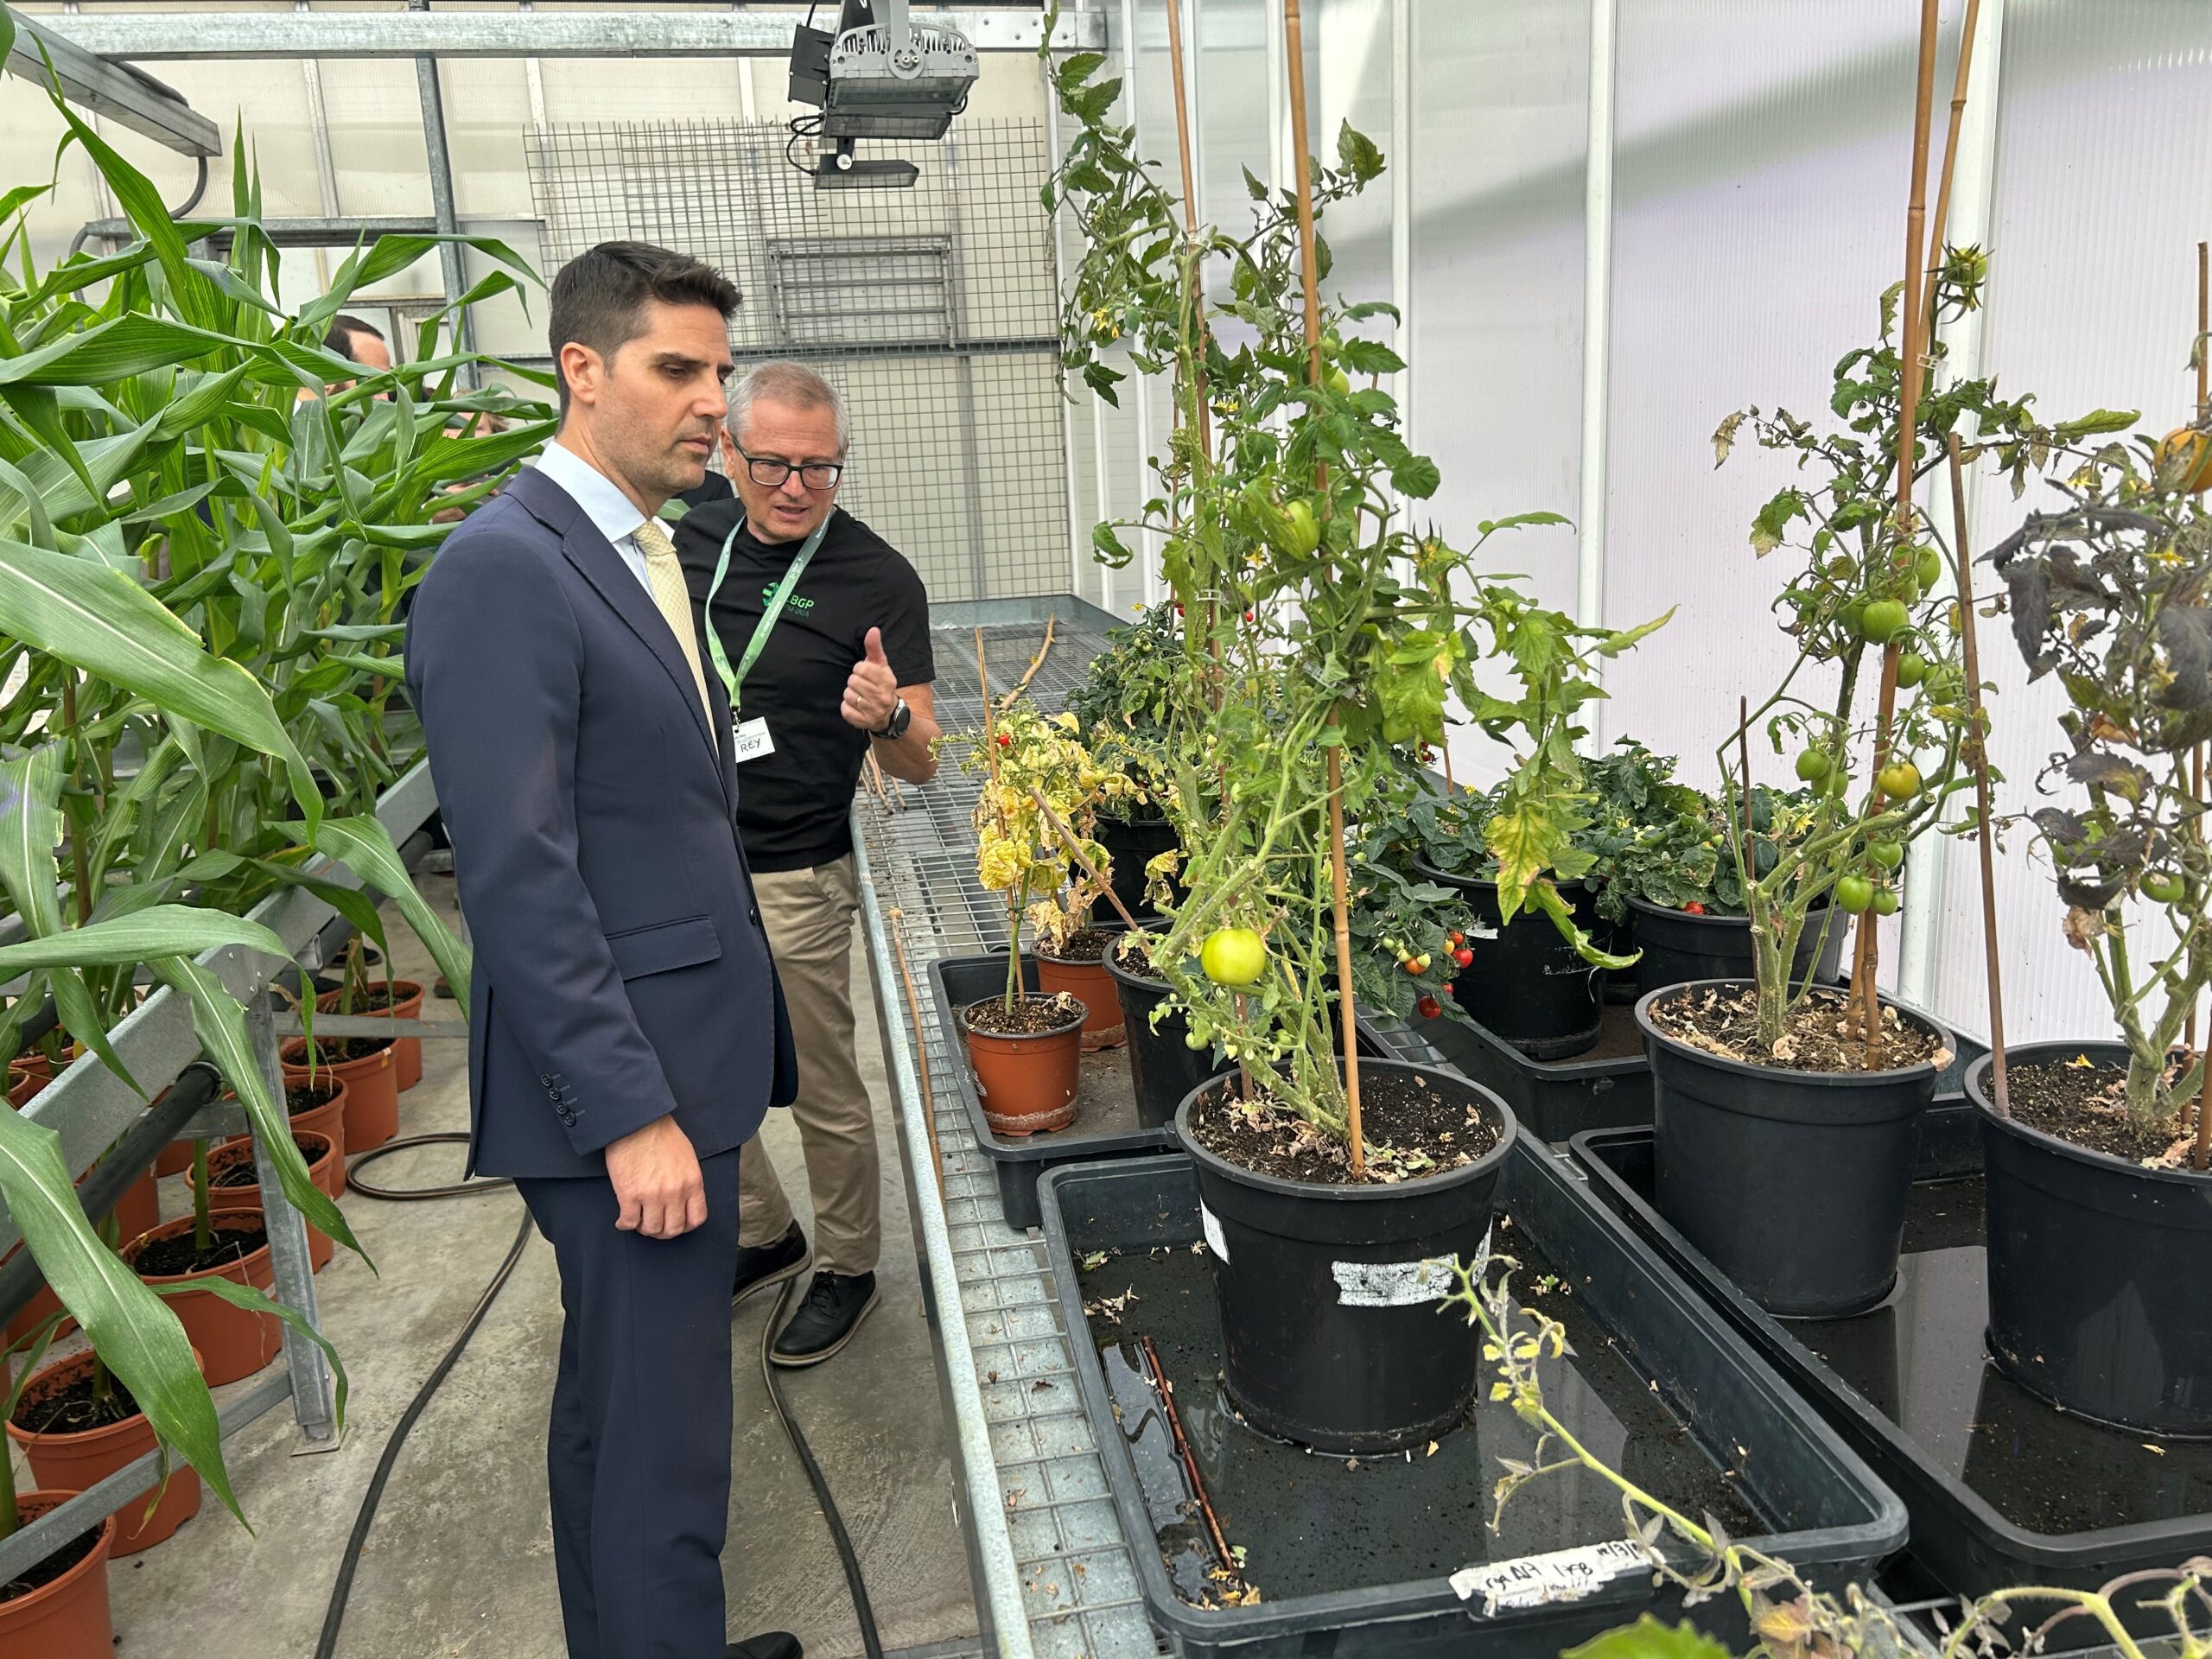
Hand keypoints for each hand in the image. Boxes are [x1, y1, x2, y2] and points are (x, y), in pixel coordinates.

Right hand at [604, 1115, 705, 1237]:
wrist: (638, 1122)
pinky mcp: (629, 1195)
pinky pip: (629, 1222)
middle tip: (654, 1225)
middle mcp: (675, 1192)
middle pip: (673, 1229)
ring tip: (639, 1221)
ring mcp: (652, 1195)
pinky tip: (623, 1220)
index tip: (676, 1224)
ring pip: (651, 1229)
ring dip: (644, 1228)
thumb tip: (683, 1200)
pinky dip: (625, 1224)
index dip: (685, 1226)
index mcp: (692, 1182)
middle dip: (663, 1231)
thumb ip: (688, 1181)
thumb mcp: (687, 1158)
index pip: (696, 1218)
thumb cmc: (662, 1135)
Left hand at [841, 627, 899, 733]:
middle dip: (854, 682)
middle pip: (853, 681)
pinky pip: (845, 710)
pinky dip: (847, 707)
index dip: (859, 669)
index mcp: (887, 680)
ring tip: (860, 696)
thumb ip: (875, 648)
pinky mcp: (864, 722)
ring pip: (848, 695)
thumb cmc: (881, 685)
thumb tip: (873, 630)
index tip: (865, 674)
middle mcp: (883, 697)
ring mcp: (874, 711)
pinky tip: (856, 706)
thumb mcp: (881, 666)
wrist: (889, 714)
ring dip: (850, 695)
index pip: (861, 668)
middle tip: (862, 686)